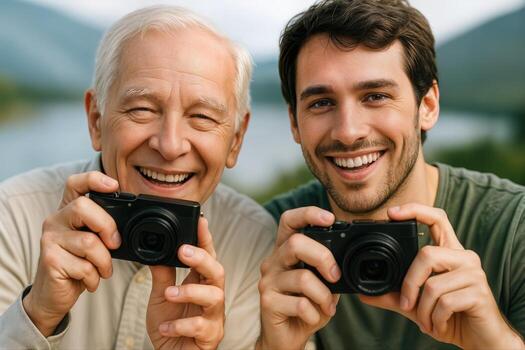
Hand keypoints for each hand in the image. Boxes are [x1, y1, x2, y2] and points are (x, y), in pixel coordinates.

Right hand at [23, 171, 119, 335]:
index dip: (94, 179)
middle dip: (107, 227)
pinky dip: (94, 277)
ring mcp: (50, 240)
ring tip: (101, 270)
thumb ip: (103, 228)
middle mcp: (55, 220)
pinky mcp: (50, 260)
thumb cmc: (78, 264)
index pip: (75, 183)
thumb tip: (130, 225)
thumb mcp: (93, 241)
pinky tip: (89, 280)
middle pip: (83, 207)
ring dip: (104, 262)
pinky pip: (84, 266)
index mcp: (68, 211)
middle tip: (115, 244)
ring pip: (89, 242)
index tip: (114, 185)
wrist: (53, 296)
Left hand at [146, 217, 224, 349]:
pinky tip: (165, 326)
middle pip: (218, 271)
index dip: (205, 239)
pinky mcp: (210, 337)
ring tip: (169, 293)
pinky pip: (201, 327)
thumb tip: (156, 249)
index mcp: (201, 283)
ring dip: (191, 292)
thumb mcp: (160, 297)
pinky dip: (180, 325)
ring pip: (215, 297)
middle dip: (203, 259)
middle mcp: (212, 296)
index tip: (200, 221)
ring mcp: (214, 317)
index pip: (207, 256)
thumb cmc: (170, 326)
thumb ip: (162, 275)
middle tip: (184, 250)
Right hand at [257, 207, 339, 349]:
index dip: (308, 214)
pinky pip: (300, 304)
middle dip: (323, 257)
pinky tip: (314, 317)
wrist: (285, 337)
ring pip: (302, 278)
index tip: (330, 218)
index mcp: (285, 250)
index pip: (289, 220)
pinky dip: (315, 313)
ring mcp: (268, 281)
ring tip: (328, 306)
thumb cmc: (305, 306)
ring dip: (324, 295)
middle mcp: (273, 261)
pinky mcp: (267, 302)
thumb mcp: (322, 283)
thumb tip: (346, 259)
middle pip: (295, 244)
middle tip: (335, 275)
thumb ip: (328, 268)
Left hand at [360, 203, 524, 348]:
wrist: (481, 340)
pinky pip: (445, 302)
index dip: (415, 210)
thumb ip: (394, 296)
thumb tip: (363, 294)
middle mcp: (464, 257)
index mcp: (450, 253)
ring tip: (428, 321)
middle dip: (410, 284)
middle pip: (427, 254)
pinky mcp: (480, 293)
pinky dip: (435, 319)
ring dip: (423, 310)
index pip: (437, 219)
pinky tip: (439, 325)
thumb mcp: (417, 305)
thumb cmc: (451, 317)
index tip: (392, 213)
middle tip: (407, 305)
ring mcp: (474, 274)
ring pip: (433, 284)